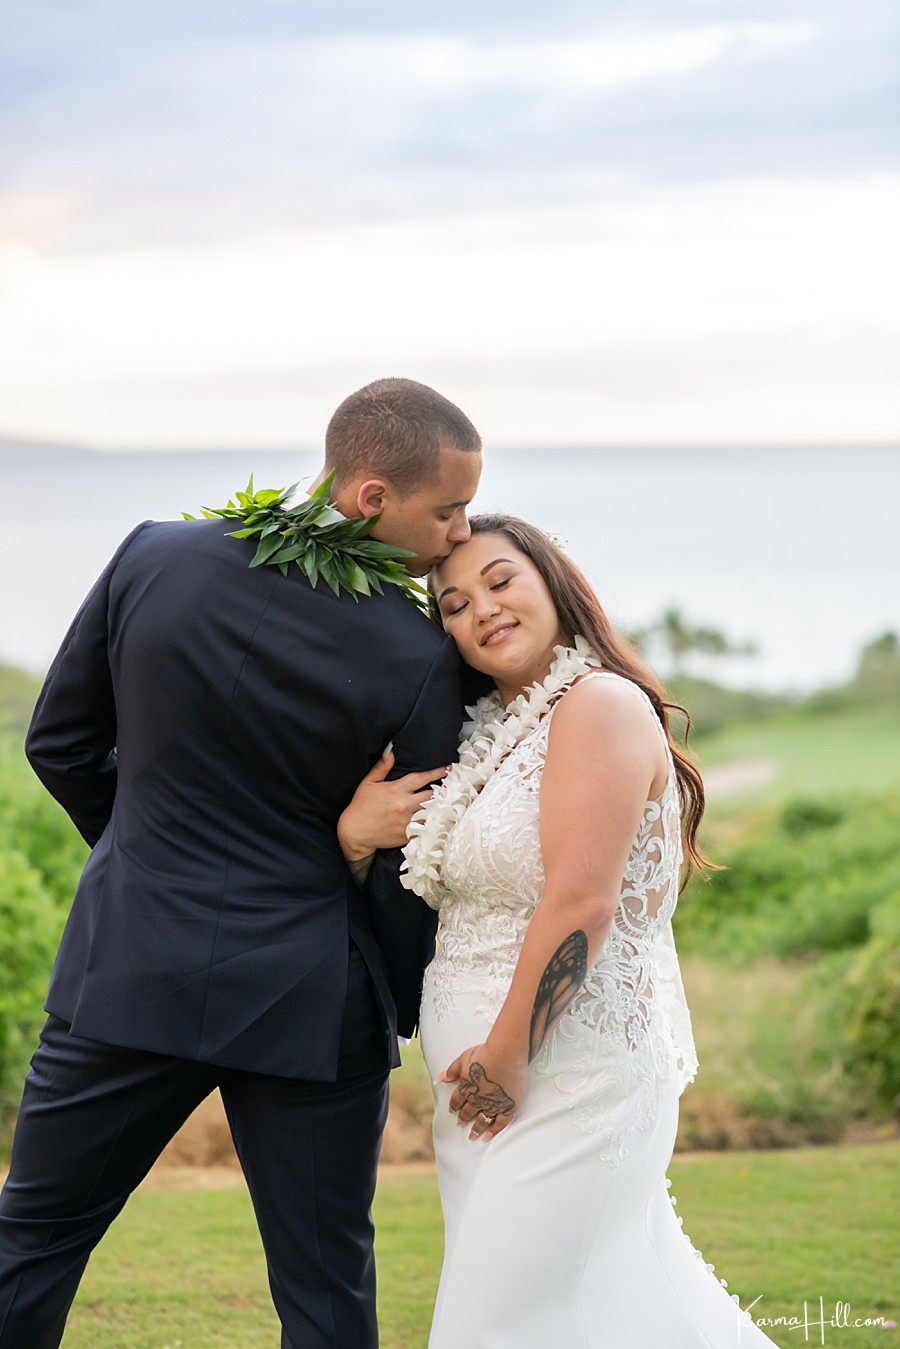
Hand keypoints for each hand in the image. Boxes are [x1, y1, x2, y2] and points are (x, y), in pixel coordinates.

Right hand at [337, 745, 449, 862]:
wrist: (355, 833)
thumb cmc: (361, 806)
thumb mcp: (369, 783)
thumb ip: (382, 766)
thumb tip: (391, 750)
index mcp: (396, 790)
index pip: (422, 778)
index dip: (437, 772)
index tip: (449, 768)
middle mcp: (404, 805)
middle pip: (432, 795)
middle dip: (443, 790)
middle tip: (453, 786)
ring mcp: (407, 821)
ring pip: (432, 812)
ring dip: (440, 807)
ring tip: (450, 802)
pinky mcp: (407, 834)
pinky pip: (426, 828)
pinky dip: (433, 823)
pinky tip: (440, 819)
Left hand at [438, 1043, 527, 1140]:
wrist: (505, 1055)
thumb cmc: (486, 1053)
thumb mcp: (464, 1058)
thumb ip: (452, 1070)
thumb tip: (440, 1079)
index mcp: (466, 1087)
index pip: (457, 1099)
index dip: (454, 1105)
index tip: (452, 1110)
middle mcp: (478, 1099)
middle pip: (468, 1111)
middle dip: (463, 1117)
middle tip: (460, 1124)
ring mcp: (493, 1105)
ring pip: (482, 1120)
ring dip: (476, 1128)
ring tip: (472, 1135)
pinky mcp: (508, 1107)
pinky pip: (500, 1124)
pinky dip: (493, 1131)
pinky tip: (488, 1136)